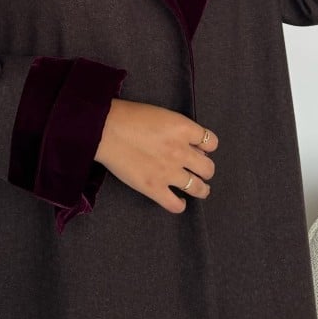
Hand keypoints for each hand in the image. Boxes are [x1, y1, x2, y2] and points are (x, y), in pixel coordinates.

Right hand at [95, 99, 217, 213]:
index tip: (200, 149)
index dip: (207, 146)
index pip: (211, 142)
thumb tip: (189, 144)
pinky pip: (176, 205)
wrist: (106, 129)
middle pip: (208, 168)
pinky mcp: (154, 188)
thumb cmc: (129, 116)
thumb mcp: (162, 114)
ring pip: (198, 188)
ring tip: (198, 189)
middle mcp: (181, 152)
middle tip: (198, 169)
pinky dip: (180, 204)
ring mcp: (169, 172)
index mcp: (183, 129)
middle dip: (205, 169)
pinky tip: (178, 200)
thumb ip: (178, 129)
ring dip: (200, 189)